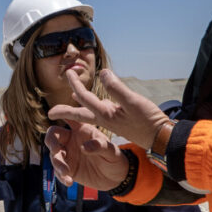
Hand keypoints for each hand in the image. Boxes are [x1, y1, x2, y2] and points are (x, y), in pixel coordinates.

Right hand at [44, 121, 126, 188]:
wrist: (117, 178)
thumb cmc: (115, 158)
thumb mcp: (111, 151)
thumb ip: (99, 146)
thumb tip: (84, 147)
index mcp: (82, 130)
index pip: (68, 117)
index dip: (59, 112)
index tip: (52, 115)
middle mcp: (72, 140)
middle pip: (53, 135)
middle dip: (52, 142)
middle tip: (57, 151)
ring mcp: (68, 155)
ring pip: (54, 155)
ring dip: (57, 163)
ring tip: (66, 173)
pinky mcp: (68, 169)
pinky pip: (58, 171)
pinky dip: (61, 176)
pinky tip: (69, 181)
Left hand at [48, 69, 169, 149]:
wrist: (160, 138)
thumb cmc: (148, 120)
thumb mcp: (132, 101)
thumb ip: (116, 88)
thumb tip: (103, 73)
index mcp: (105, 114)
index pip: (84, 97)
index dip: (75, 84)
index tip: (67, 74)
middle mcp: (105, 119)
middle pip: (81, 113)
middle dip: (66, 110)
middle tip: (51, 111)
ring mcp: (112, 121)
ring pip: (91, 112)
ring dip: (80, 105)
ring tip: (73, 98)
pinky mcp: (120, 121)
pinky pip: (103, 112)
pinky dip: (96, 105)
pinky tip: (98, 102)